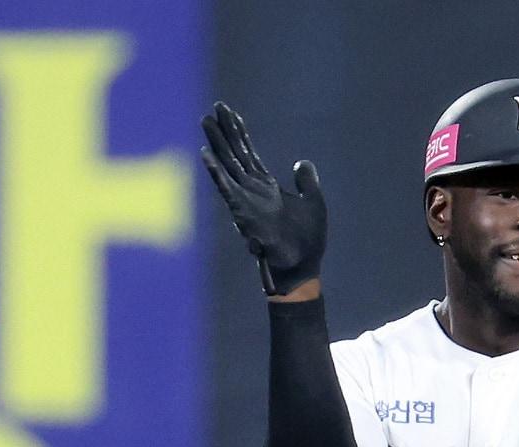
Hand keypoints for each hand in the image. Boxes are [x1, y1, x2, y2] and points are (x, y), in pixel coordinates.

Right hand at [201, 102, 326, 295]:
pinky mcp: (243, 212)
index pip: (249, 153)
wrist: (302, 267)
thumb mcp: (314, 203)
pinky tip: (205, 155)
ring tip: (205, 122)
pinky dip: (216, 173)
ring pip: (227, 165)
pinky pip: (226, 189)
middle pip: (235, 154)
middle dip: (224, 131)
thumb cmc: (307, 241)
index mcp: (266, 187)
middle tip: (213, 108)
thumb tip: (302, 162)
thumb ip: (307, 182)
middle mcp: (252, 191)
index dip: (239, 132)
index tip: (229, 112)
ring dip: (216, 144)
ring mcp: (246, 200)